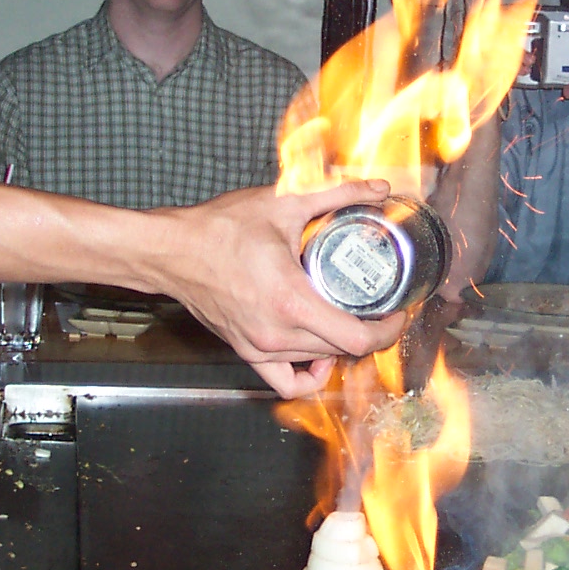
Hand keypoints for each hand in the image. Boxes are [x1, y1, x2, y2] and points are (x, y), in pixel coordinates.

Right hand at [159, 180, 406, 396]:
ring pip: (318, 362)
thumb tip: (377, 189)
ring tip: (350, 319)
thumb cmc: (218, 229)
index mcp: (291, 302)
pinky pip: (285, 381)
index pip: (357, 339)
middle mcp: (276, 334)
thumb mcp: (284, 203)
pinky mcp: (245, 351)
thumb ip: (337, 193)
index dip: (387, 331)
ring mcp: (259, 347)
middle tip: (379, 307)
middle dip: (369, 332)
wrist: (171, 250)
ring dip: (340, 346)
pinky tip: (317, 355)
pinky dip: (308, 374)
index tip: (397, 313)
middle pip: (342, 351)